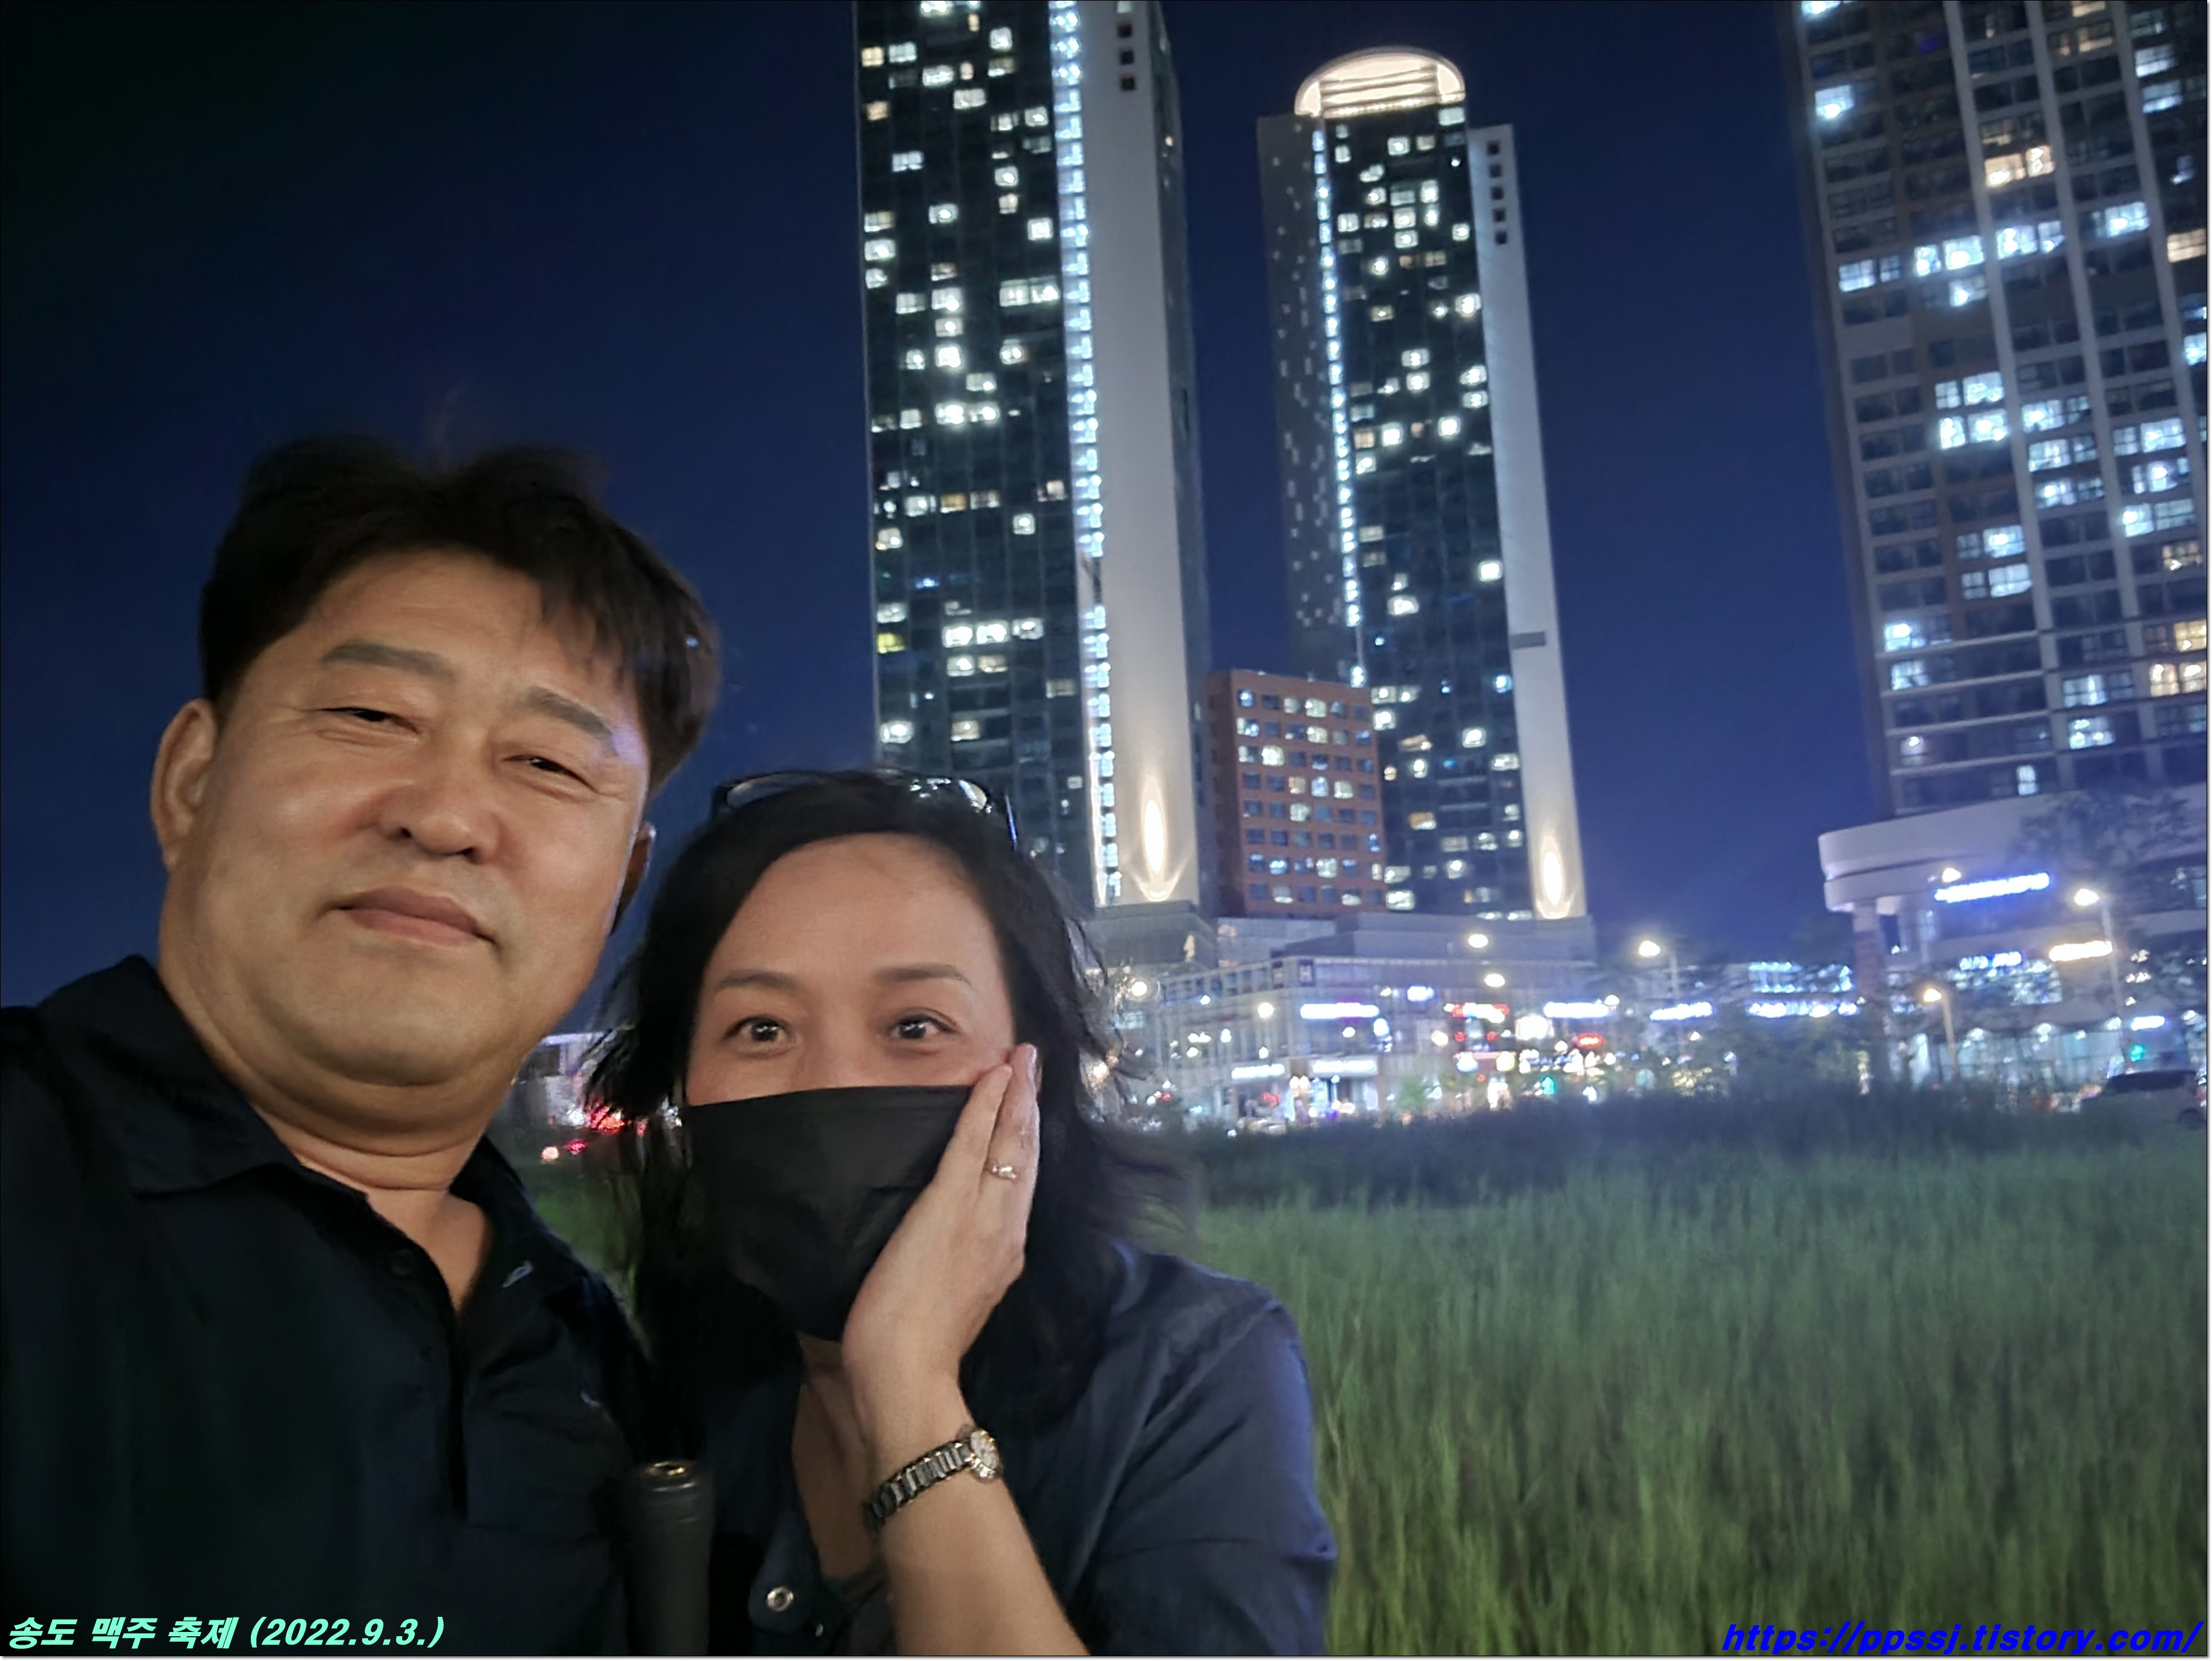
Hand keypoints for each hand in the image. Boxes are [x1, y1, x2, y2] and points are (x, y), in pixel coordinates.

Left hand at [839, 1044, 1039, 1457]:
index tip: (1028, 1100)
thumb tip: (950, 1249)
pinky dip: (986, 1109)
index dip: (1026, 1136)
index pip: (1021, 1182)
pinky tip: (992, 1080)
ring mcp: (982, 1219)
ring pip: (1008, 1144)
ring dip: (1014, 1095)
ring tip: (1020, 1059)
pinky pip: (972, 1147)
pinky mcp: (950, 1209)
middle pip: (1025, 1154)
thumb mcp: (953, 1300)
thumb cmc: (915, 1349)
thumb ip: (962, 1267)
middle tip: (1031, 1060)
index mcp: (1004, 1253)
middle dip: (1028, 1103)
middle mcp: (1006, 1232)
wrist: (906, 1376)